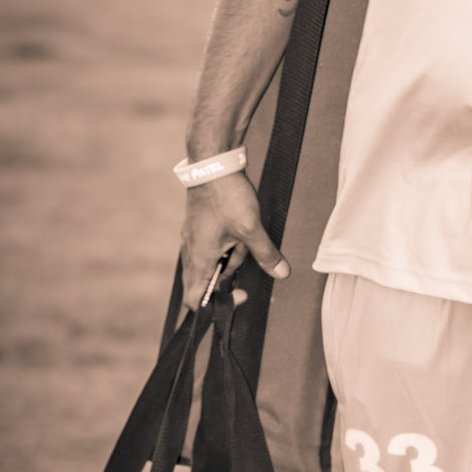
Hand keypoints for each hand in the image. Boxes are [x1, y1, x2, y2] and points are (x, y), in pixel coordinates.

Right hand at [180, 171, 288, 307]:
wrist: (211, 165)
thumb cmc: (226, 196)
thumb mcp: (251, 228)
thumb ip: (266, 254)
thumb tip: (281, 273)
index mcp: (199, 259)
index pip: (195, 300)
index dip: (216, 306)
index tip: (240, 295)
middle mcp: (190, 252)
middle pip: (206, 281)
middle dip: (230, 275)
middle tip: (246, 257)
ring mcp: (192, 239)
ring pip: (212, 261)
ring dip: (231, 256)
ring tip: (244, 237)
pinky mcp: (197, 228)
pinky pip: (212, 246)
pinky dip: (227, 244)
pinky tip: (239, 230)